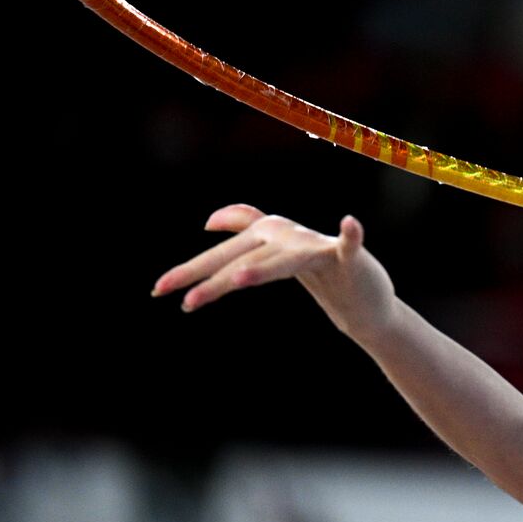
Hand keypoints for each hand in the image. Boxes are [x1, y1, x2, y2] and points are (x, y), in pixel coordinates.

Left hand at [151, 203, 397, 338]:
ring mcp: (320, 249)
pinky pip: (350, 245)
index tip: (158, 290)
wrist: (364, 298)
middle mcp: (291, 238)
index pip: (226, 253)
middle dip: (214, 278)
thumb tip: (210, 220)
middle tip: (183, 301)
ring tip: (239, 279)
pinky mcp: (351, 261)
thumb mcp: (279, 255)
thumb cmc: (322, 274)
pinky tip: (349, 223)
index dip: (193, 270)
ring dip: (265, 267)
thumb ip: (247, 230)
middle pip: (247, 258)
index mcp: (272, 239)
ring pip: (287, 260)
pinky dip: (351, 233)